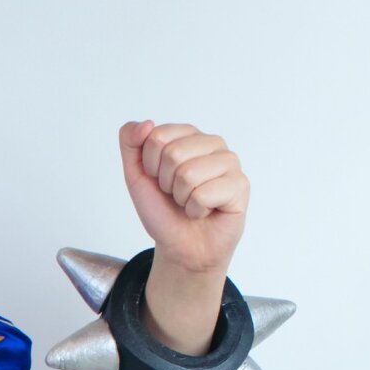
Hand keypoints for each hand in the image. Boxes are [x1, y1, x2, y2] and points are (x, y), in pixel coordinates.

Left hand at [117, 120, 249, 275]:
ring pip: (188, 174)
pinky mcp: (240, 185)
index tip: (159, 180)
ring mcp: (229, 162)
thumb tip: (146, 123)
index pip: (157, 136)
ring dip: (181, 198)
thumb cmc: (163, 210)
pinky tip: (204, 212)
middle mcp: (212, 143)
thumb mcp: (136, 175)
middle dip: (166, 184)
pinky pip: (203, 195)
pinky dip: (196, 211)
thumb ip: (130, 142)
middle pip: (173, 154)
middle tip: (177, 195)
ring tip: (190, 203)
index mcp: (188, 135)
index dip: (150, 166)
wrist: (181, 247)